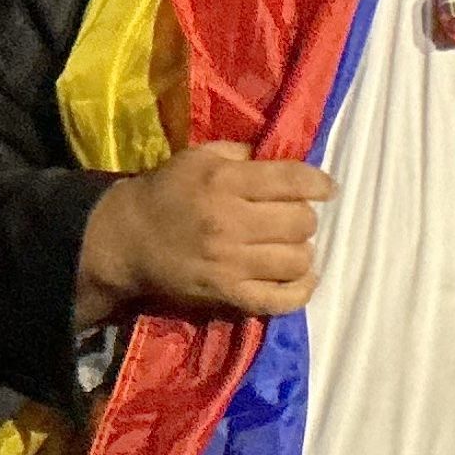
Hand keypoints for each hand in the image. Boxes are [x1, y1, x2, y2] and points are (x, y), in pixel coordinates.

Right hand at [75, 141, 337, 326]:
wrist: (126, 239)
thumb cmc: (166, 192)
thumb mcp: (199, 157)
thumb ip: (242, 153)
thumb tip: (283, 159)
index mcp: (225, 182)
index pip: (292, 180)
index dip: (319, 183)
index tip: (327, 188)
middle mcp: (231, 222)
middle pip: (301, 222)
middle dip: (304, 217)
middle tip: (294, 218)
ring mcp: (231, 263)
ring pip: (297, 260)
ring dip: (302, 252)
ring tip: (291, 246)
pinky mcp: (227, 294)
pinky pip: (280, 300)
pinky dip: (300, 291)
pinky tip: (302, 278)